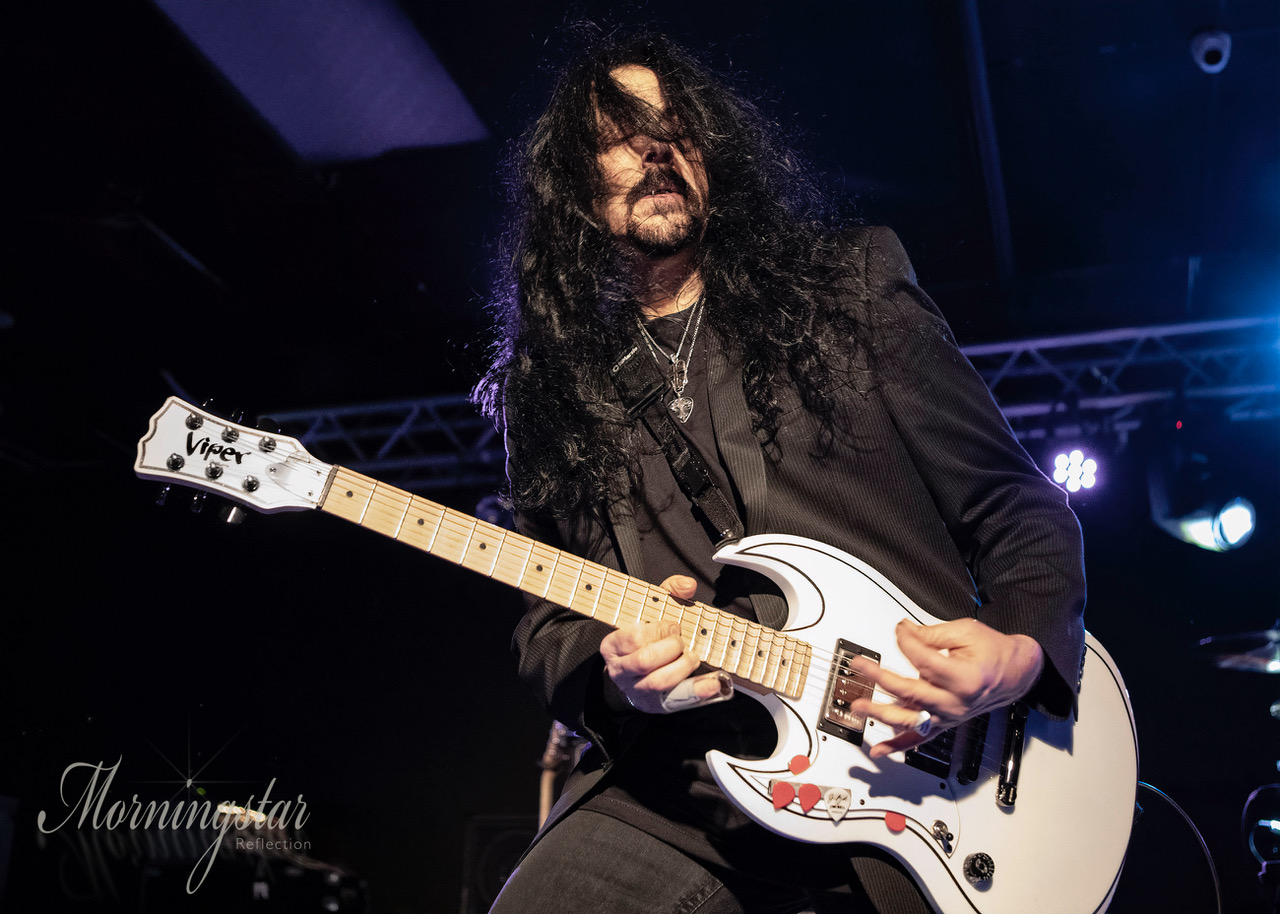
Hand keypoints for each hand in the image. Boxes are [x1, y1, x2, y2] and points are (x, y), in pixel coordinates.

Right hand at [599, 575, 732, 713]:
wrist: (632, 675)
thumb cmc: (644, 638)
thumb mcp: (649, 611)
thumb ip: (668, 593)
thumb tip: (687, 584)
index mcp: (613, 645)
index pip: (634, 637)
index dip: (658, 630)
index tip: (673, 626)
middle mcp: (621, 671)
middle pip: (644, 660)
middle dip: (670, 648)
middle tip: (681, 641)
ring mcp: (637, 691)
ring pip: (659, 682)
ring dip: (682, 667)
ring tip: (692, 657)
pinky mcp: (656, 705)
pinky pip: (677, 701)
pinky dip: (698, 691)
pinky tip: (714, 683)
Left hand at [849, 618, 1043, 758]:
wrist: (1017, 673)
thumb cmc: (994, 652)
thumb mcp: (966, 632)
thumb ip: (931, 634)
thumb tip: (903, 631)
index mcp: (964, 678)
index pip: (923, 659)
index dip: (907, 641)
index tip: (899, 630)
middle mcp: (955, 702)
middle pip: (910, 692)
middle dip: (881, 679)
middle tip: (860, 667)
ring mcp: (949, 716)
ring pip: (910, 719)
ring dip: (880, 714)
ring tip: (859, 707)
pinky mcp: (945, 723)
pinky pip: (919, 738)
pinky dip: (897, 745)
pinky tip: (879, 750)